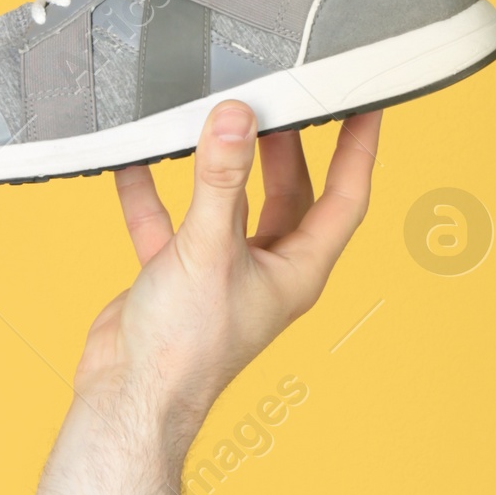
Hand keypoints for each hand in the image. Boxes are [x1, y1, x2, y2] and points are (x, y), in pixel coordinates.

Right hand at [75, 100, 380, 442]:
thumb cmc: (186, 351)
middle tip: (282, 96)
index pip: (345, 197)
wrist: (129, 398)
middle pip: (289, 193)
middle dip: (287, 145)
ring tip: (219, 114)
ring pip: (230, 203)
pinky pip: (169, 221)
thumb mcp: (208, 251)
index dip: (359, 147)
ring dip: (223, 163)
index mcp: (298, 270)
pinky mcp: (176, 276)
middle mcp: (266, 270)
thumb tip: (235, 118)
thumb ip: (220, 180)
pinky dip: (155, 191)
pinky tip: (136, 160)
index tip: (365, 102)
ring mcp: (221, 273)